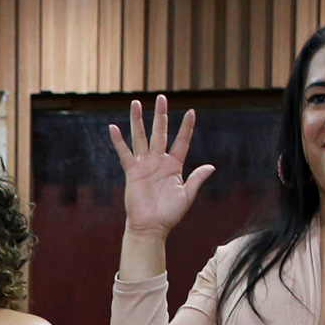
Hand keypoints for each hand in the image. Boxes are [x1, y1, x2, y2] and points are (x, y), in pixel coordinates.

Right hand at [107, 95, 215, 238]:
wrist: (151, 227)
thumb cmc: (170, 214)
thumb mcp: (187, 195)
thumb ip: (197, 179)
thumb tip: (211, 166)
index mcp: (174, 165)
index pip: (181, 141)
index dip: (186, 127)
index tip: (191, 111)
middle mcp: (159, 161)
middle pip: (160, 132)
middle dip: (161, 115)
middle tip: (161, 97)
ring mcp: (144, 165)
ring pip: (141, 137)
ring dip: (138, 120)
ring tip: (135, 103)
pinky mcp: (131, 172)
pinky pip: (124, 153)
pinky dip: (118, 141)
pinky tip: (113, 127)